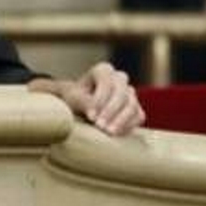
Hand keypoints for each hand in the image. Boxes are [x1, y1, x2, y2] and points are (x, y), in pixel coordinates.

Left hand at [30, 63, 144, 135]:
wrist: (74, 110)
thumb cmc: (68, 100)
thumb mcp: (68, 97)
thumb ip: (78, 99)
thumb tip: (92, 109)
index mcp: (103, 70)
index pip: (107, 81)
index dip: (100, 99)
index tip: (91, 116)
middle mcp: (119, 80)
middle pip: (123, 92)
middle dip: (111, 110)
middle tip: (100, 127)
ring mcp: (128, 95)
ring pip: (132, 104)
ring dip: (121, 120)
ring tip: (108, 133)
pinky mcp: (134, 110)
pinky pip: (138, 116)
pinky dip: (129, 125)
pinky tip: (116, 134)